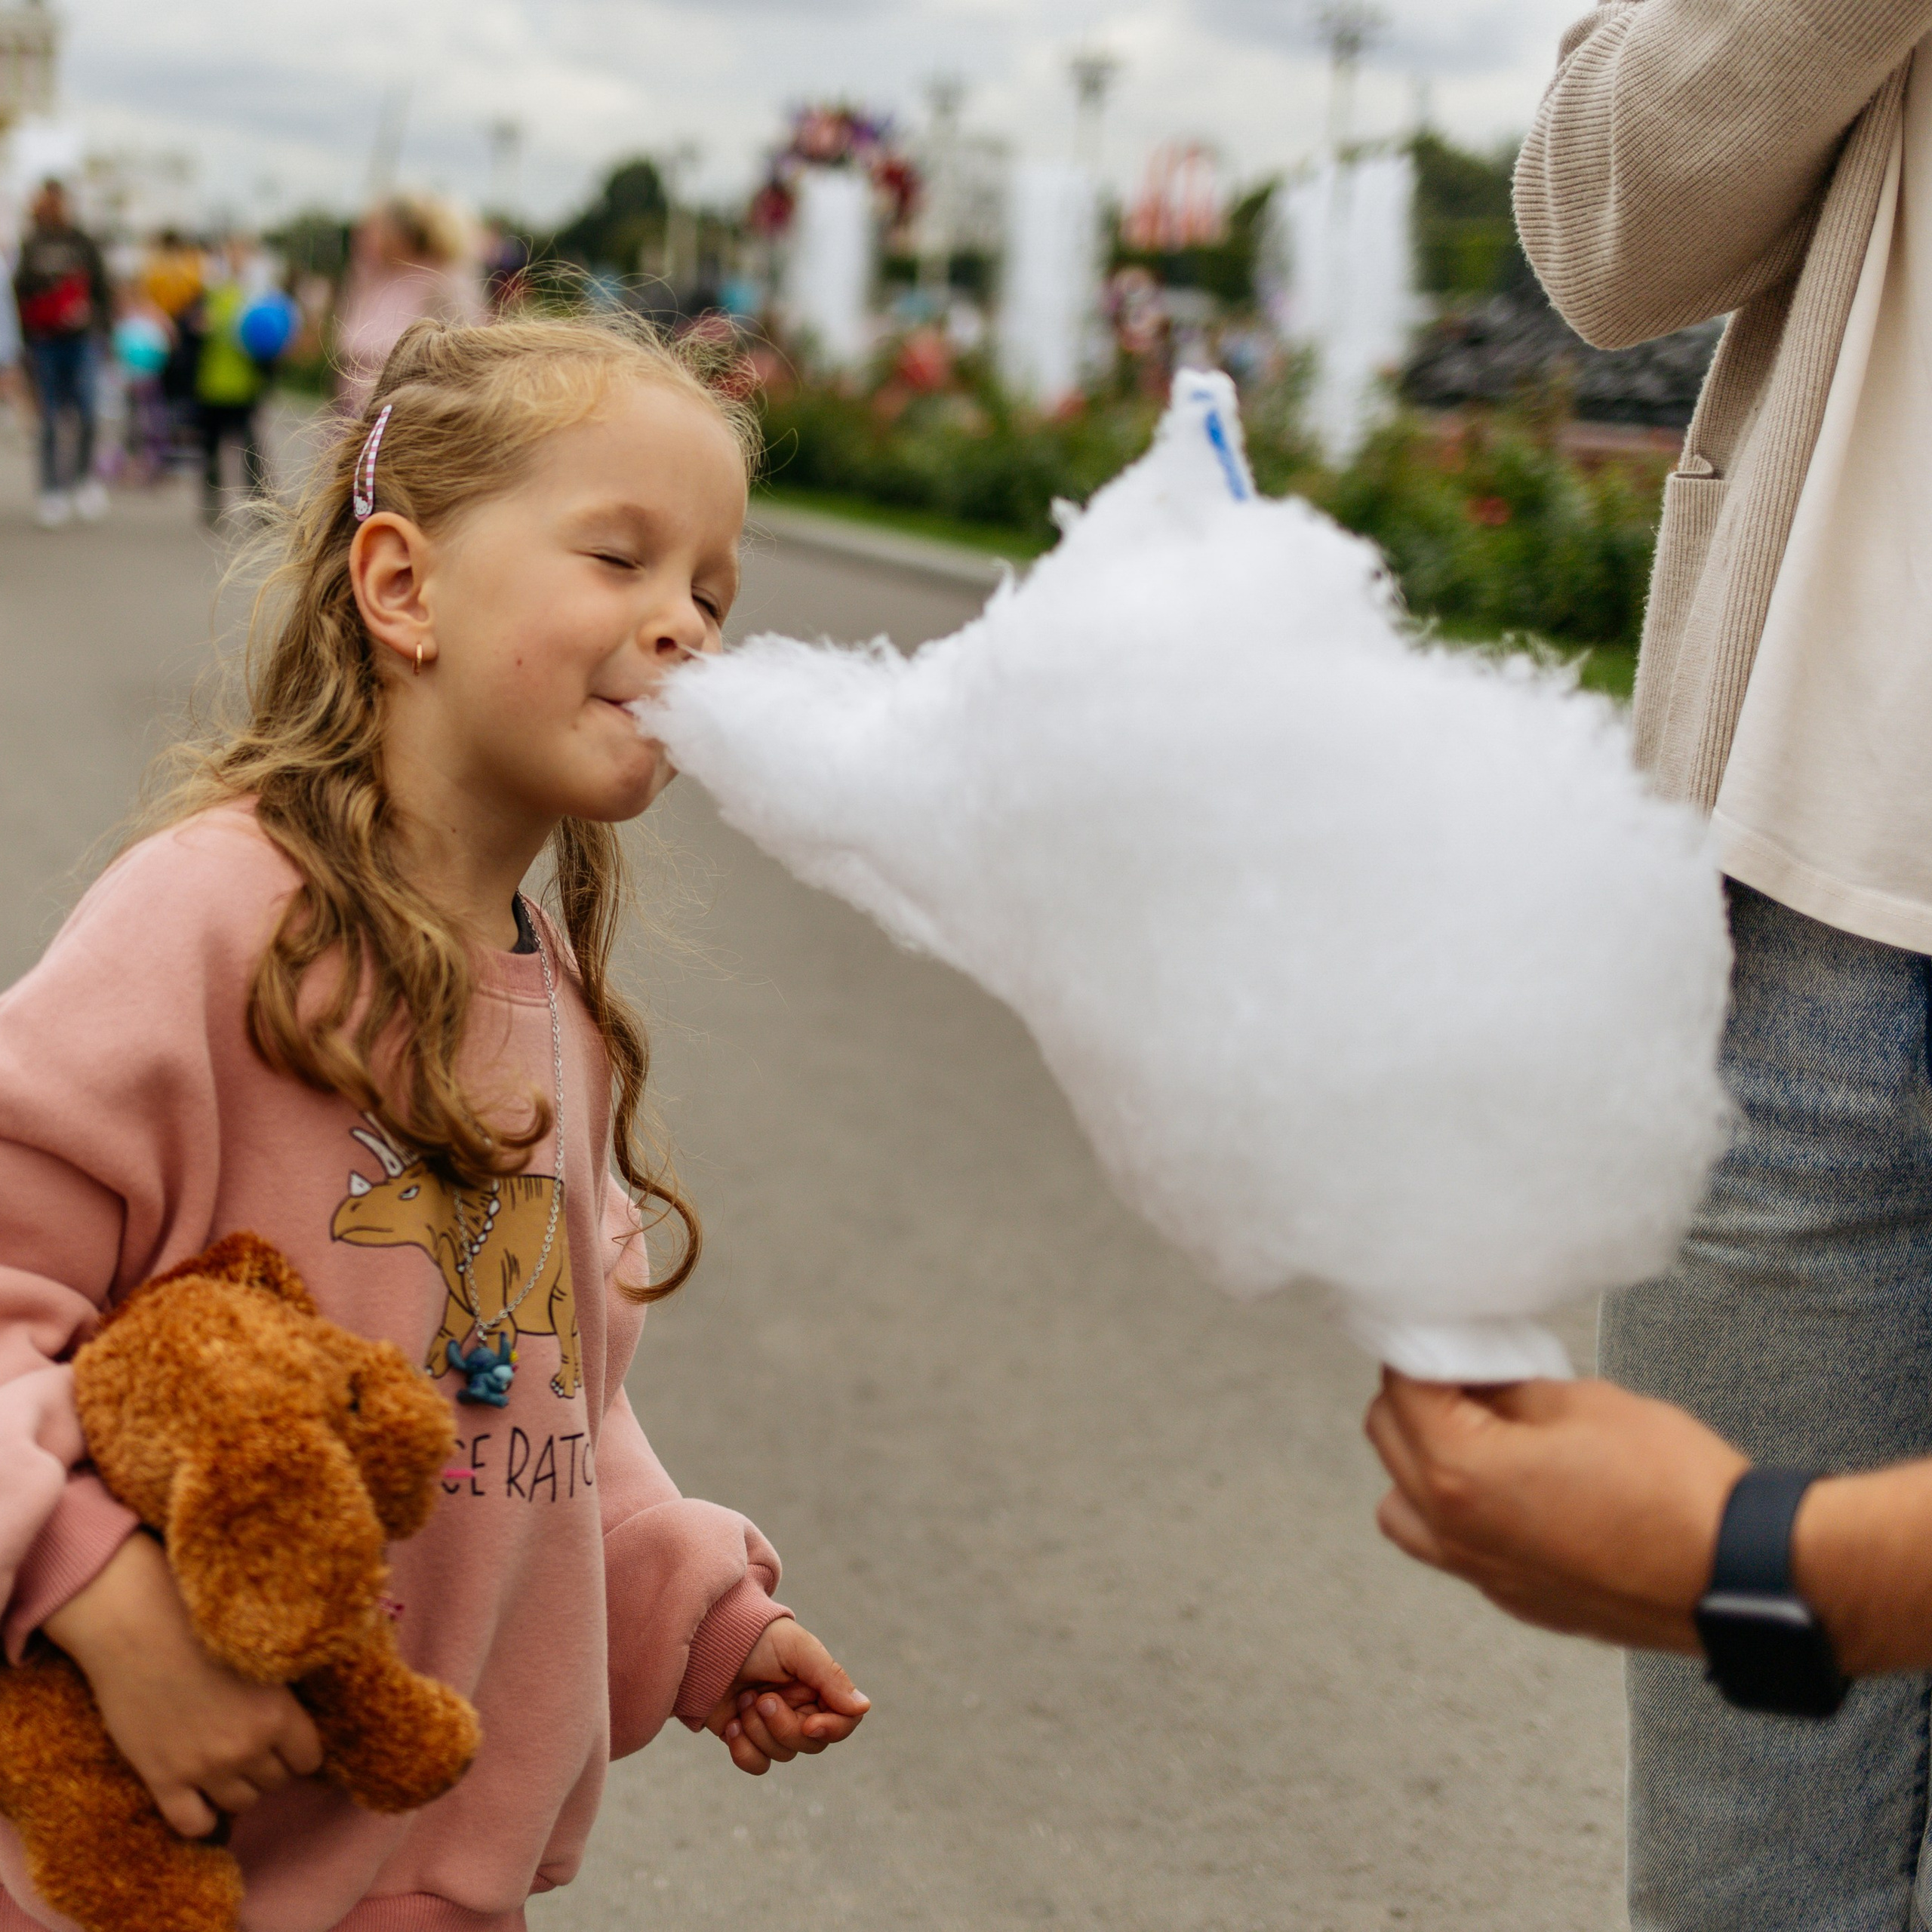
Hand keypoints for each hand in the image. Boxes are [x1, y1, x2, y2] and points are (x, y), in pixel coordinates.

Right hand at [42, 1533, 323, 1836]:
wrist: (139, 1628)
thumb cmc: (203, 1627)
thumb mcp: (262, 1655)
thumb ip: (281, 1692)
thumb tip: (299, 1712)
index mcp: (278, 1713)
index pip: (309, 1759)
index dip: (299, 1752)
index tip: (288, 1744)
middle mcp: (247, 1747)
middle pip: (275, 1783)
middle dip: (268, 1767)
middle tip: (253, 1748)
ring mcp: (204, 1768)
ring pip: (240, 1803)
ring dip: (237, 1789)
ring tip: (228, 1767)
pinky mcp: (162, 1778)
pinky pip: (192, 1824)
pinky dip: (201, 1819)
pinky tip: (200, 1800)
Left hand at [703, 1617, 869, 1775]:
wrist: (707, 1642)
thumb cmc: (756, 1637)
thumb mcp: (797, 1648)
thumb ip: (830, 1677)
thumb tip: (863, 1707)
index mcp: (818, 1685)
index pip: (844, 1720)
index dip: (832, 1728)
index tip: (810, 1724)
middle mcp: (800, 1708)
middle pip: (811, 1743)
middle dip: (782, 1726)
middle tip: (760, 1699)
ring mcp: (773, 1726)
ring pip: (783, 1754)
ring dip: (758, 1730)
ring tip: (743, 1700)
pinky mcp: (748, 1739)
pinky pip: (758, 1765)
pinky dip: (743, 1750)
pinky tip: (732, 1725)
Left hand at [1364, 1370, 1746, 1653]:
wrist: (1740, 1577)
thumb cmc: (1673, 1488)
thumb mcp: (1582, 1402)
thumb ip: (1509, 1387)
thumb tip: (1476, 1375)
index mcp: (1460, 1473)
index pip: (1401, 1390)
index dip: (1425, 1352)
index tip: (1451, 1337)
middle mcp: (1454, 1532)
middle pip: (1389, 1441)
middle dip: (1418, 1399)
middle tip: (1471, 1374)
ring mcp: (1482, 1574)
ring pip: (1404, 1505)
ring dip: (1424, 1462)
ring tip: (1483, 1433)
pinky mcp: (1516, 1599)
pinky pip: (1453, 1547)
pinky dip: (1460, 1510)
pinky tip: (1514, 1485)